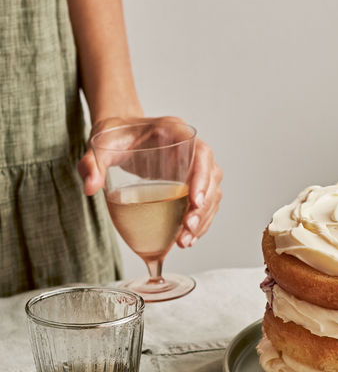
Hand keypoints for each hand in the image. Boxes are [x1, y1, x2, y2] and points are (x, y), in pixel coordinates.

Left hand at [80, 116, 222, 246]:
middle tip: (187, 228)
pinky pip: (203, 204)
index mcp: (175, 131)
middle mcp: (190, 148)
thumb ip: (92, 164)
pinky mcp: (190, 183)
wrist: (118, 136)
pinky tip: (185, 239)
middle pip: (212, 177)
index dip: (202, 177)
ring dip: (203, 219)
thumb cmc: (114, 136)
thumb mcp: (100, 147)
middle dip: (204, 207)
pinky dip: (198, 222)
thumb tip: (90, 187)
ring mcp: (193, 166)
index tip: (195, 201)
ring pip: (212, 194)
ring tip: (184, 240)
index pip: (201, 152)